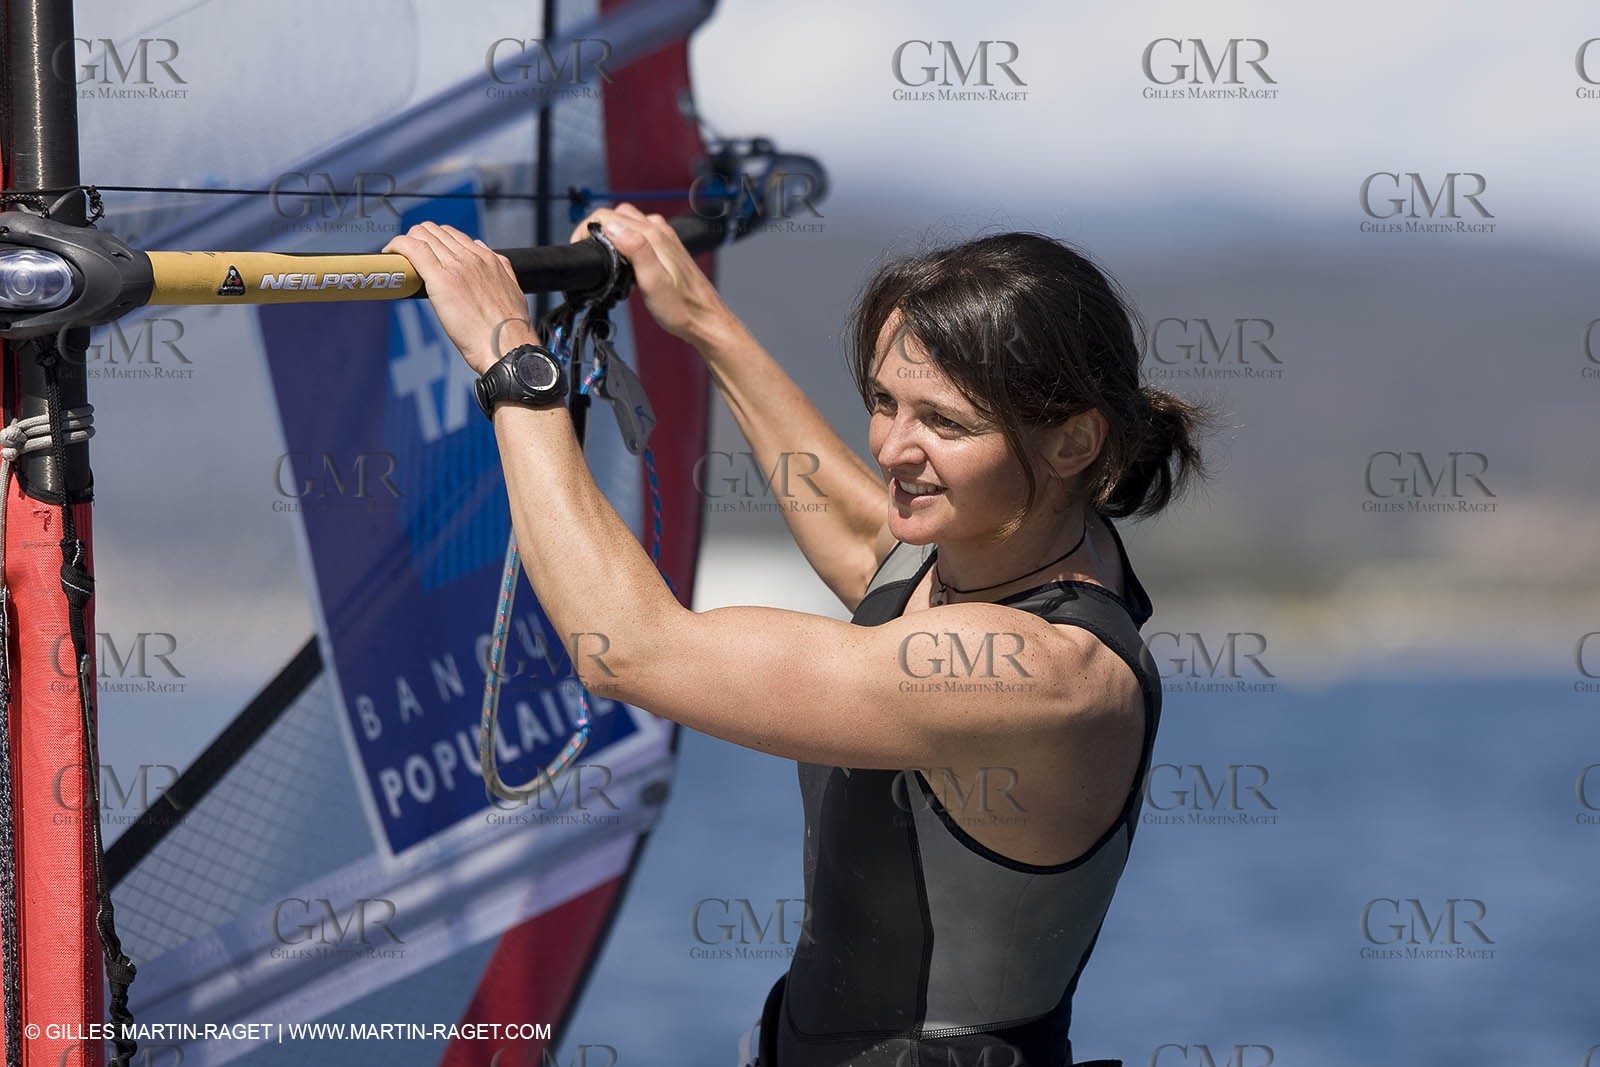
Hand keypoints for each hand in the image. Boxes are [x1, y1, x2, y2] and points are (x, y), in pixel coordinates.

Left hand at [383, 222, 536, 373]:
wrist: (507, 347)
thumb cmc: (509, 331)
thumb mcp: (513, 290)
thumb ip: (500, 268)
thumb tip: (485, 252)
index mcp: (487, 259)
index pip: (452, 235)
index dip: (433, 240)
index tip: (424, 254)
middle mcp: (471, 257)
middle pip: (433, 231)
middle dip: (416, 239)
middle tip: (406, 258)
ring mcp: (456, 266)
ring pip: (421, 235)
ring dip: (405, 242)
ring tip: (396, 259)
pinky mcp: (441, 279)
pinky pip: (412, 248)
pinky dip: (397, 246)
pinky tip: (389, 254)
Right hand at [571, 203, 731, 346]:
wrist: (705, 320)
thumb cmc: (681, 307)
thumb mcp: (653, 282)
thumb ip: (634, 249)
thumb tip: (611, 227)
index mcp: (653, 236)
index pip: (608, 216)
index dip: (587, 229)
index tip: (580, 248)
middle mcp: (659, 231)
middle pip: (617, 215)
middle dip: (597, 230)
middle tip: (590, 255)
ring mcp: (664, 239)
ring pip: (628, 223)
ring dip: (612, 235)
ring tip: (606, 260)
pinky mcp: (666, 249)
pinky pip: (639, 234)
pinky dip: (626, 242)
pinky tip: (626, 263)